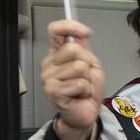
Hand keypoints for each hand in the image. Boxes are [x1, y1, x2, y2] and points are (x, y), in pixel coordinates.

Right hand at [41, 20, 104, 139]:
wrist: (86, 112)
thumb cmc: (87, 89)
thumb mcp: (91, 64)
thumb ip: (84, 48)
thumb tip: (80, 34)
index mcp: (57, 54)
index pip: (55, 31)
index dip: (70, 27)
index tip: (85, 32)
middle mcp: (49, 64)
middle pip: (73, 49)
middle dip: (88, 62)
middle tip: (86, 75)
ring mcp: (49, 78)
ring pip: (79, 67)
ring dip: (88, 79)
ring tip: (82, 87)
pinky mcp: (53, 91)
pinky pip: (79, 83)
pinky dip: (86, 90)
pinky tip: (80, 95)